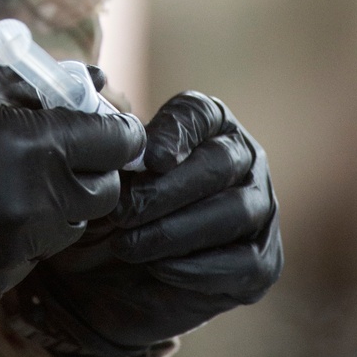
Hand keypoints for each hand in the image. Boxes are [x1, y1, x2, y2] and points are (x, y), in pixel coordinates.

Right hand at [0, 52, 145, 299]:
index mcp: (36, 148)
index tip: (104, 122)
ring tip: (18, 177)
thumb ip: (35, 85)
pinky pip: (26, 255)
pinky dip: (19, 233)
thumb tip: (87, 86)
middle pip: (102, 193)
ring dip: (57, 202)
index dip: (115, 128)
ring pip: (67, 229)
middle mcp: (34, 206)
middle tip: (65, 149)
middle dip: (91, 167)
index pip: (115, 143)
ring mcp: (11, 251)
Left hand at [13, 90, 281, 356]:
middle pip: (220, 162)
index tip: (148, 158)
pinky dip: (200, 267)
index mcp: (209, 124)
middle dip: (167, 190)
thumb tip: (94, 80)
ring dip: (177, 230)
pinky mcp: (262, 260)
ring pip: (235, 211)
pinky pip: (245, 262)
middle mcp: (243, 159)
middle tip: (123, 211)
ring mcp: (260, 209)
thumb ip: (102, 123)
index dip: (176, 132)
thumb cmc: (112, 208)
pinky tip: (159, 269)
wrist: (110, 276)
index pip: (199, 113)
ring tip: (128, 244)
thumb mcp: (101, 168)